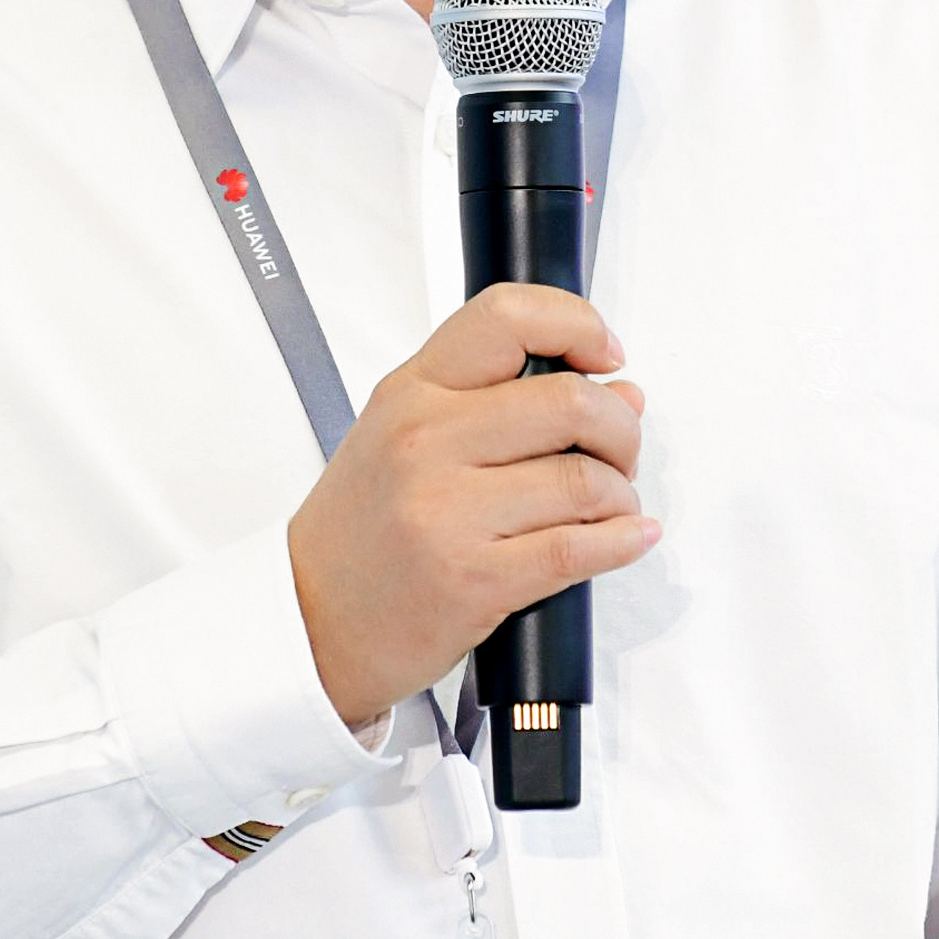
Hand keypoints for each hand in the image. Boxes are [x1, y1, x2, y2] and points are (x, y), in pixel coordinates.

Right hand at [287, 282, 653, 728]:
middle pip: (570, 402)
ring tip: (611, 505)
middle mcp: (426, 441)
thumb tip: (621, 393)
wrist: (311, 622)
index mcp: (411, 393)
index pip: (507, 317)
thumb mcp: (405, 438)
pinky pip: (578, 548)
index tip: (606, 355)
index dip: (577, 324)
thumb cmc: (362, 531)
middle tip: (618, 451)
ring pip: (585, 481)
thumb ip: (501, 404)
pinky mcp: (474, 579)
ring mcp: (447, 511)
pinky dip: (622, 541)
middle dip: (620, 429)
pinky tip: (628, 536)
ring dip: (620, 494)